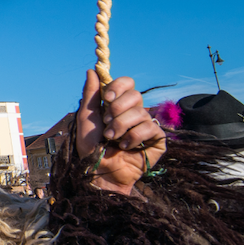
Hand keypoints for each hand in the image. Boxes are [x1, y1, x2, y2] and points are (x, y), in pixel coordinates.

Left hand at [73, 71, 165, 195]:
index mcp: (118, 105)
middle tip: (107, 125)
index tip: (107, 97)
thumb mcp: (86, 119)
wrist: (99, 173)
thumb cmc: (91, 150)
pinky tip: (127, 147)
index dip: (119, 86)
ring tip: (113, 139)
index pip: (128, 83)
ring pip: (142, 113)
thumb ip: (91, 95)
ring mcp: (146, 126)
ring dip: (122, 127)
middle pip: (136, 95)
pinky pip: (152, 128)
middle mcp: (134, 113)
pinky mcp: (157, 141)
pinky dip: (136, 137)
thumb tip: (91, 70)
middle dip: (117, 110)